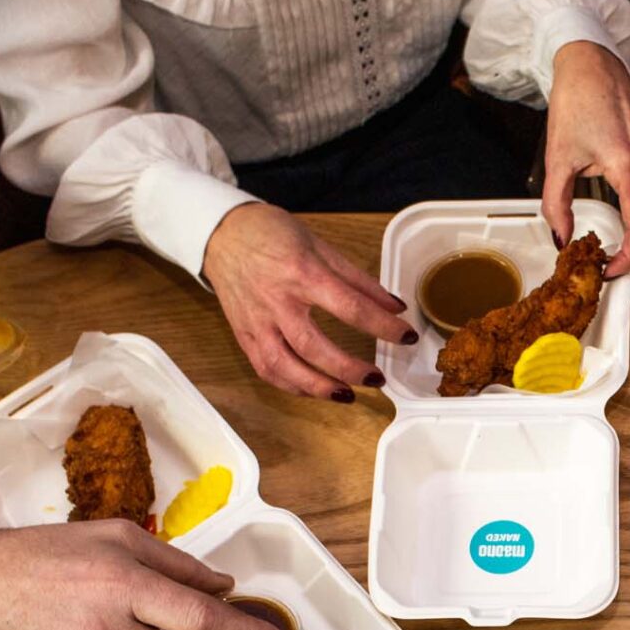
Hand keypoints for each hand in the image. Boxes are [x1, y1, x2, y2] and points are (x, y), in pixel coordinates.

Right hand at [205, 203, 411, 401]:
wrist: (222, 234)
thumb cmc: (272, 235)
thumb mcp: (320, 246)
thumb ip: (358, 280)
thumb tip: (394, 306)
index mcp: (302, 274)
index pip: (350, 307)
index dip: (383, 326)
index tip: (407, 337)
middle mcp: (277, 302)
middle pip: (314, 346)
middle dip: (349, 368)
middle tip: (378, 377)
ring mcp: (257, 322)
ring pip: (284, 366)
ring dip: (317, 387)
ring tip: (347, 395)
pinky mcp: (243, 334)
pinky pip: (265, 368)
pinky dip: (290, 385)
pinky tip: (313, 389)